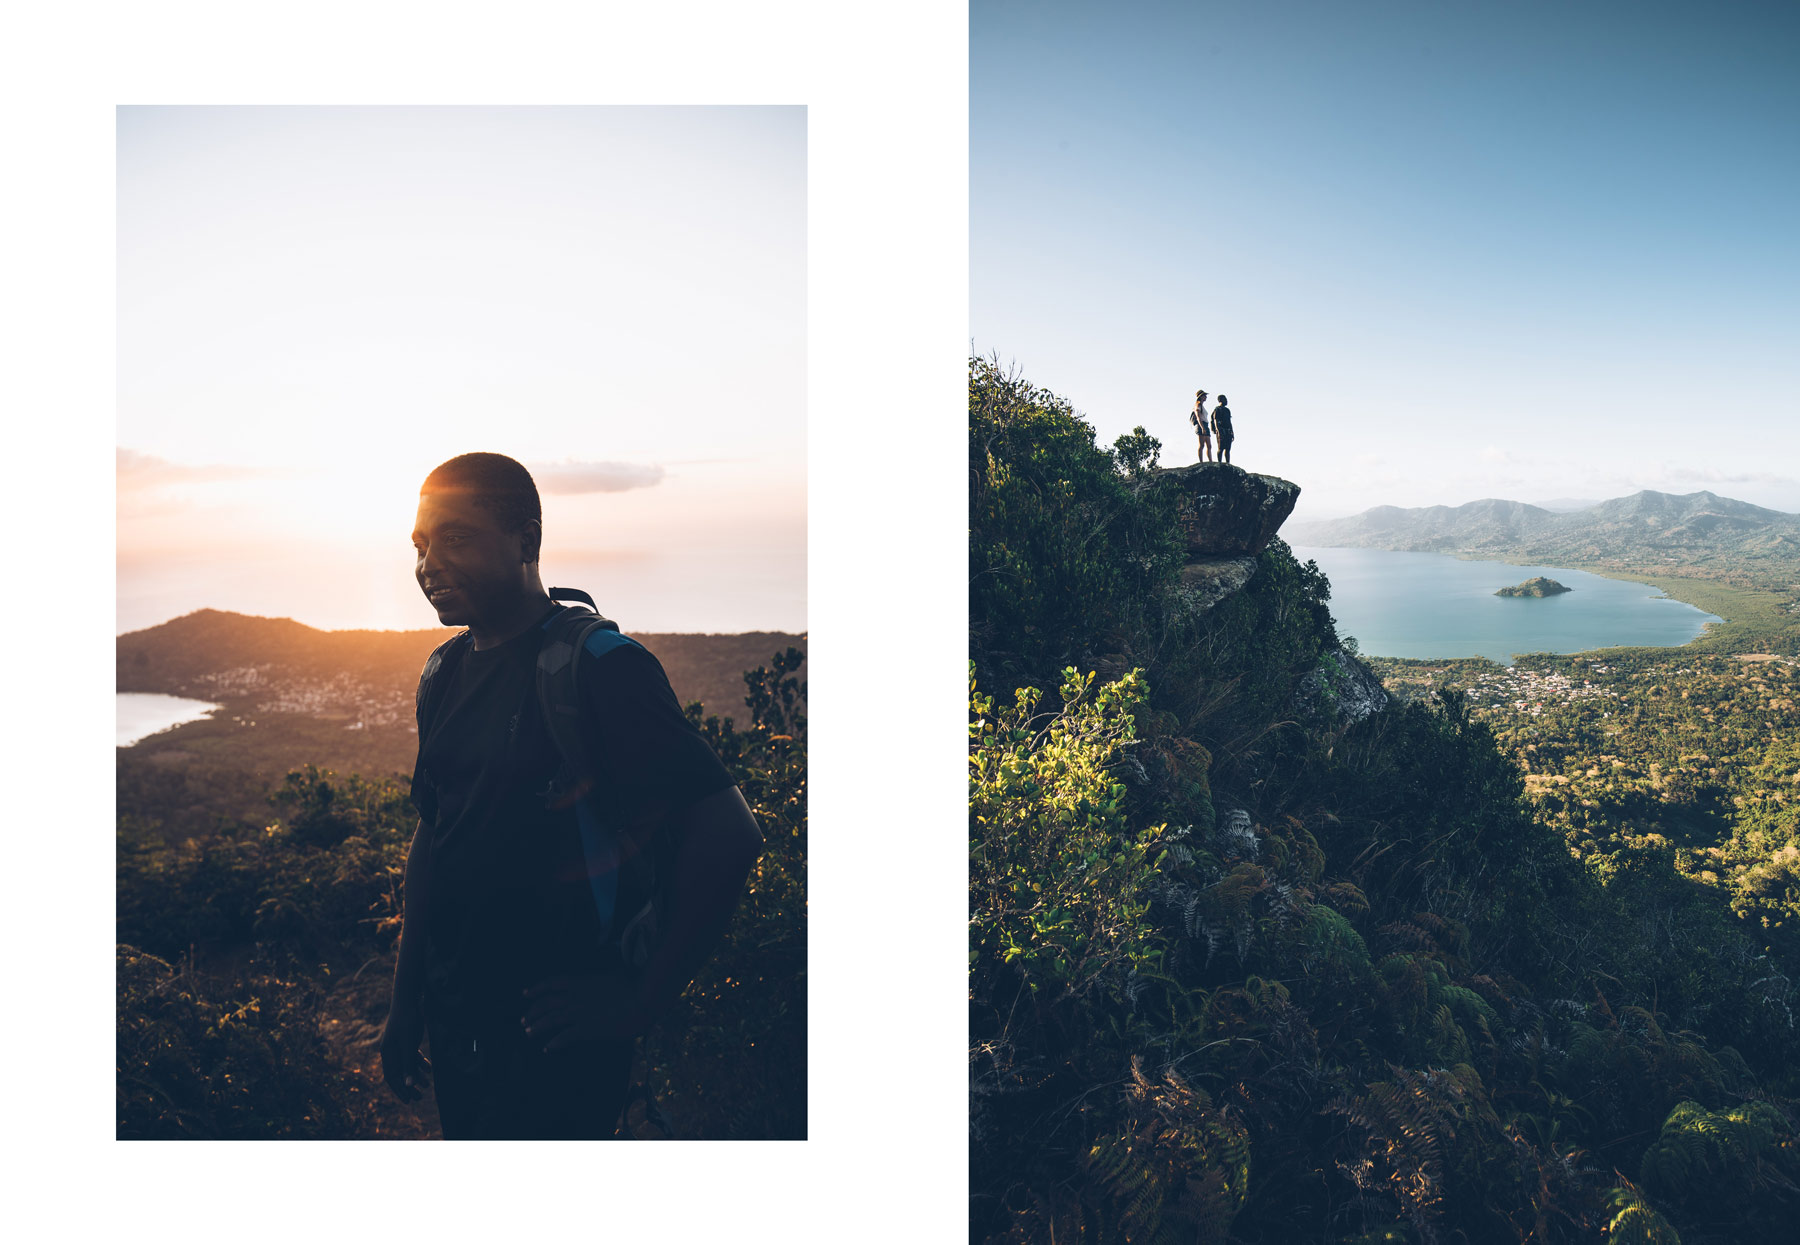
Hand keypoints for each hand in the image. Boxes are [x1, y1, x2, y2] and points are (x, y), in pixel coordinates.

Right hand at [379, 999, 431, 1103]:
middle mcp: (392, 1051)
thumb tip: (408, 1085)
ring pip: (407, 1066)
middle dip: (409, 1087)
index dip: (399, 1090)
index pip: (391, 1077)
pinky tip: (429, 1070)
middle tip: (419, 1098)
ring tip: (427, 1086)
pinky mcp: (408, 1041)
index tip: (408, 1101)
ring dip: (417, 1076)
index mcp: (387, 1053)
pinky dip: (420, 1064)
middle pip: (399, 1074)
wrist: (409, 1001)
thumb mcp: (408, 1044)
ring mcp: (400, 1046)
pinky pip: (413, 1057)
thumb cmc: (406, 1021)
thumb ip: (408, 1064)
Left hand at [521, 974, 645, 1051]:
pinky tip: (547, 1048)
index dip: (537, 988)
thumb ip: (602, 979)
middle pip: (546, 1003)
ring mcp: (581, 1013)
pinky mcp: (588, 1029)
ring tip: (528, 1032)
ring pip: (551, 1019)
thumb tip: (602, 978)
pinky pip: (564, 1037)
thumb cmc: (634, 985)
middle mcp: (577, 997)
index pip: (552, 982)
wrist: (644, 1000)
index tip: (525, 993)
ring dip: (537, 1026)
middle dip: (532, 1011)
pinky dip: (553, 1043)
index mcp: (582, 982)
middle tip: (524, 1019)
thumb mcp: (614, 974)